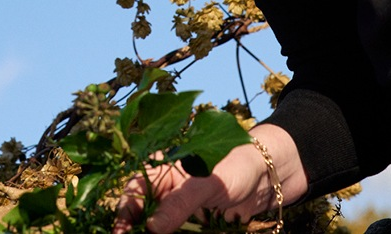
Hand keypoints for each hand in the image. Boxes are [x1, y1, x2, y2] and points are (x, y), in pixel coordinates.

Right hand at [114, 125, 307, 233]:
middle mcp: (167, 191)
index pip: (133, 191)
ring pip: (158, 228)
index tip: (120, 231)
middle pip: (141, 215)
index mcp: (162, 169)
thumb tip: (152, 227)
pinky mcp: (195, 227)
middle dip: (134, 229)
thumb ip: (180, 203)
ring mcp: (180, 211)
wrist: (270, 176)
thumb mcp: (207, 182)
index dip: (125, 212)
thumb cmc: (236, 164)